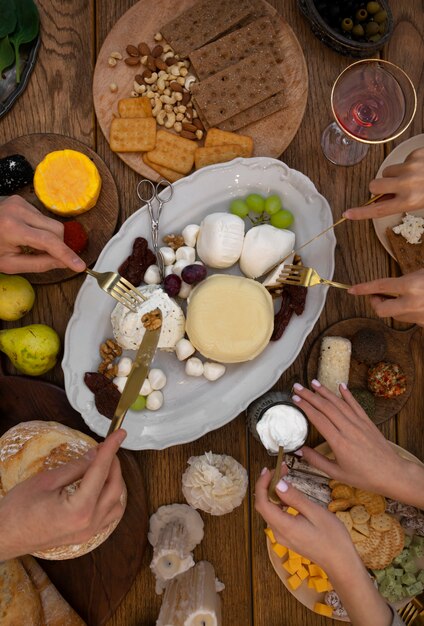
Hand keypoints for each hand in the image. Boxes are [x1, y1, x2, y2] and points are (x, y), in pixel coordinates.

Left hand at [0, 195, 85, 272]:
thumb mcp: (11, 264)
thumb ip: (40, 264)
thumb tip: (64, 263)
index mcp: (12, 229)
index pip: (48, 242)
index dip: (66, 255)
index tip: (79, 265)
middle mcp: (17, 211)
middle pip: (56, 230)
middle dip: (58, 245)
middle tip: (47, 256)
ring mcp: (19, 202)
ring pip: (52, 223)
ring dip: (48, 236)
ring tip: (30, 244)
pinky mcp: (20, 199)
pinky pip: (42, 216)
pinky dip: (40, 228)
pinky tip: (26, 233)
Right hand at [0, 429, 126, 559]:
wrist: (3, 537)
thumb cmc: (18, 509)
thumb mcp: (46, 480)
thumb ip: (76, 467)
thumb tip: (95, 454)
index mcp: (80, 508)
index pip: (101, 471)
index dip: (111, 449)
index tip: (120, 433)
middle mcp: (90, 523)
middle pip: (115, 488)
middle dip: (114, 464)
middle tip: (105, 447)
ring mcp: (88, 533)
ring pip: (117, 504)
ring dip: (115, 482)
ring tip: (104, 465)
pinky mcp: (84, 537)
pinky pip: (109, 516)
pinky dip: (111, 498)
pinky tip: (102, 486)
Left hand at [255, 469, 391, 625]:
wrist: (341, 563)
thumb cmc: (333, 538)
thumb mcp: (315, 512)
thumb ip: (294, 498)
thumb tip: (277, 484)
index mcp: (284, 526)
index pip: (261, 503)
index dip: (262, 484)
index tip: (269, 469)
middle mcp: (278, 532)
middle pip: (263, 505)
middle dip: (268, 484)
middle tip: (281, 469)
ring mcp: (282, 536)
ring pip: (270, 510)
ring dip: (274, 492)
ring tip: (284, 476)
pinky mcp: (288, 536)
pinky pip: (277, 516)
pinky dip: (280, 502)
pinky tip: (289, 494)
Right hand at [292, 381, 423, 507]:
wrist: (392, 473)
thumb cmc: (364, 477)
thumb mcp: (336, 473)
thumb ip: (316, 460)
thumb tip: (299, 450)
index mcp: (339, 442)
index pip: (318, 419)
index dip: (305, 407)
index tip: (294, 399)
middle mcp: (348, 429)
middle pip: (326, 407)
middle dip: (310, 395)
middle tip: (297, 387)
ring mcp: (359, 423)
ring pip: (339, 403)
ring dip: (325, 391)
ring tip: (313, 383)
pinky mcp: (368, 422)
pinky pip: (355, 405)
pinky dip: (347, 394)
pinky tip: (340, 385)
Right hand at [344, 148, 423, 219]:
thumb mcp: (420, 202)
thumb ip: (400, 202)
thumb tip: (382, 200)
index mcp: (410, 201)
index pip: (379, 210)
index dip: (361, 212)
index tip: (348, 213)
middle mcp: (408, 184)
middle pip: (374, 185)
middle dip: (378, 187)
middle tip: (390, 188)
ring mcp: (410, 167)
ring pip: (387, 171)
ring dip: (394, 174)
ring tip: (412, 176)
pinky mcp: (415, 154)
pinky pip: (402, 160)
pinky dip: (408, 164)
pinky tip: (419, 167)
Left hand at [348, 269, 423, 324]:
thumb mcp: (422, 273)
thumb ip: (405, 279)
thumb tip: (393, 284)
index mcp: (411, 286)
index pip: (380, 286)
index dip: (364, 288)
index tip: (353, 290)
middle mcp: (412, 303)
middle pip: (381, 310)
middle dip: (376, 303)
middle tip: (378, 297)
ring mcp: (419, 316)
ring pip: (395, 316)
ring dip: (395, 308)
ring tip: (405, 298)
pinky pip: (410, 319)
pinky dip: (409, 312)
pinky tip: (417, 305)